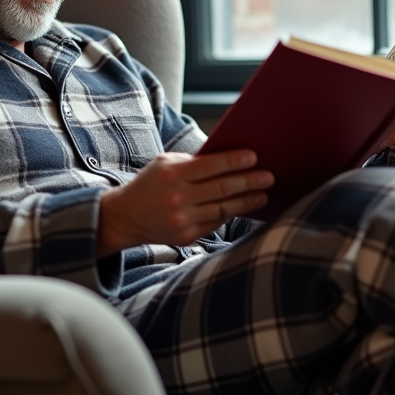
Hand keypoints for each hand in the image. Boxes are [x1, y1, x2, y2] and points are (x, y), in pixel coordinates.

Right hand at [97, 149, 272, 255]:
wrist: (126, 216)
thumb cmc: (152, 183)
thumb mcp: (166, 164)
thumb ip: (194, 162)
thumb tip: (232, 159)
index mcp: (172, 174)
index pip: (210, 166)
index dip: (234, 161)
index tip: (254, 157)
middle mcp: (176, 198)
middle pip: (221, 188)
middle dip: (249, 182)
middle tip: (269, 177)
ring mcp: (181, 220)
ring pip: (222, 209)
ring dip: (247, 201)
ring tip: (263, 194)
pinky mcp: (185, 237)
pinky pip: (215, 223)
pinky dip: (231, 214)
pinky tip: (244, 207)